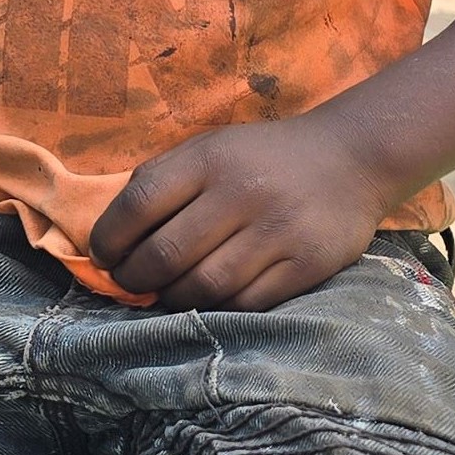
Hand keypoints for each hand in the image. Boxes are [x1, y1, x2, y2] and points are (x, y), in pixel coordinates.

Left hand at [89, 116, 398, 311]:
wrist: (351, 157)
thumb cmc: (264, 157)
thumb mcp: (211, 147)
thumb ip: (162, 178)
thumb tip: (109, 229)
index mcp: (210, 158)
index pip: (140, 202)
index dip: (109, 237)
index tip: (103, 256)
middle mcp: (242, 192)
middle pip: (167, 254)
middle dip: (135, 277)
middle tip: (131, 282)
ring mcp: (278, 230)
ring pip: (205, 286)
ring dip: (174, 298)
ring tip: (167, 293)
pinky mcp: (307, 264)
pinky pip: (247, 303)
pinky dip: (220, 307)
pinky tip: (211, 298)